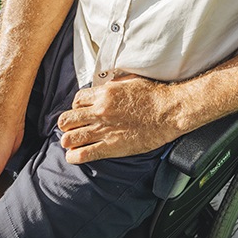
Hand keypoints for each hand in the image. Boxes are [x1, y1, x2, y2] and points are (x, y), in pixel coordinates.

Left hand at [57, 74, 181, 162]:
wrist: (169, 111)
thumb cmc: (155, 95)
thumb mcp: (130, 81)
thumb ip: (113, 85)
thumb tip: (105, 86)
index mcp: (104, 94)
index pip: (76, 100)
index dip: (76, 107)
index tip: (82, 112)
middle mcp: (100, 111)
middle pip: (67, 119)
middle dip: (68, 124)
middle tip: (74, 128)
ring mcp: (104, 130)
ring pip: (69, 138)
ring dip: (69, 141)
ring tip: (73, 143)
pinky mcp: (111, 147)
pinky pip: (83, 155)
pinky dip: (74, 157)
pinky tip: (76, 156)